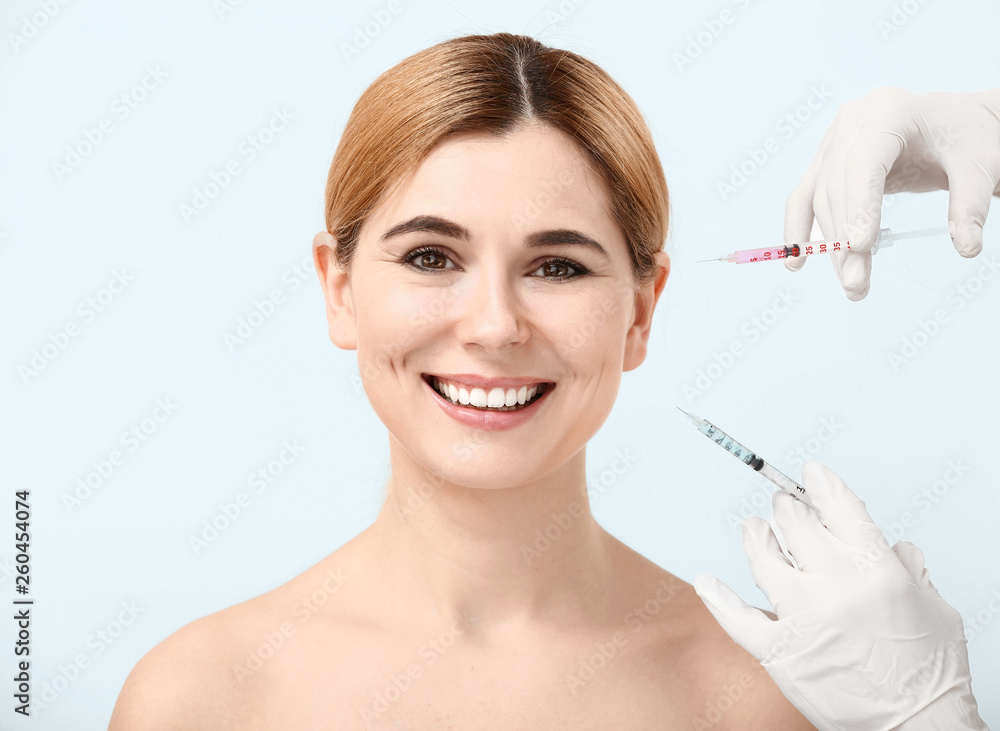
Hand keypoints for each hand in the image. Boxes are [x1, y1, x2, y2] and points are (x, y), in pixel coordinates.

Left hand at [694, 461, 987, 730]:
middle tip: (785, 508)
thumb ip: (909, 570)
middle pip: (794, 524)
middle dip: (788, 510)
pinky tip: (705, 582)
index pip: (838, 506)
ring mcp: (801, 617)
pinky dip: (717, 598)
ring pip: (761, 559)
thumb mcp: (935, 609)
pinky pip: (735, 617)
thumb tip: (893, 547)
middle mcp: (834, 586)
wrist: (917, 728)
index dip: (819, 483)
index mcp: (875, 569)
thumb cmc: (930, 673)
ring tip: (753, 529)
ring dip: (755, 538)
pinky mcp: (779, 650)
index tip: (809, 473)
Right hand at [785, 87, 999, 299]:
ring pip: (820, 200)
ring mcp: (833, 141)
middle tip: (857, 284)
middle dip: (844, 240)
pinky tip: (798, 260)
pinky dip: (800, 230)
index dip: (859, 205)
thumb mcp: (977, 167)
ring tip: (851, 283)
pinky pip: (805, 198)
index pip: (864, 162)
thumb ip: (970, 205)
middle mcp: (853, 122)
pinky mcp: (825, 162)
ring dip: (831, 246)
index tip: (860, 246)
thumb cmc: (964, 138)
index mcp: (889, 111)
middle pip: (838, 187)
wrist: (950, 124)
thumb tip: (968, 247)